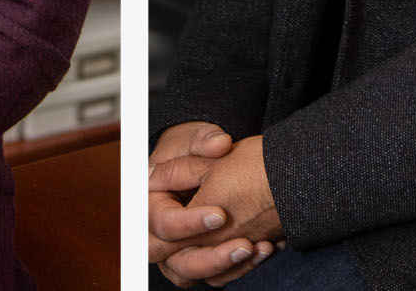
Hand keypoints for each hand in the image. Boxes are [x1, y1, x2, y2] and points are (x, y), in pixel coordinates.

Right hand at [150, 130, 281, 287]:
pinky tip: (265, 250)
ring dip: (228, 267)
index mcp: (151, 204)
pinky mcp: (198, 258)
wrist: (205, 163)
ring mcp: (176, 250)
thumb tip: (219, 144)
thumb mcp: (196, 139)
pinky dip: (239, 268)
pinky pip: (214, 275)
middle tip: (244, 244)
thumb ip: (205, 140)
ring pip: (194, 273)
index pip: (163, 224)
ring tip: (259, 249)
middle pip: (175, 259)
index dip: (190, 223)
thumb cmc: (195, 151)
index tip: (221, 215)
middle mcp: (157, 234)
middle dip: (211, 257)